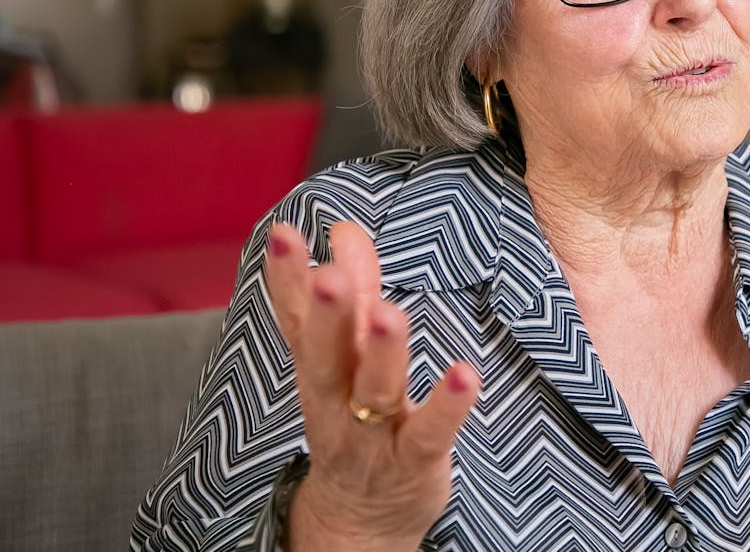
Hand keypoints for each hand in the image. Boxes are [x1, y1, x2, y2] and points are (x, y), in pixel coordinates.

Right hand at [264, 221, 479, 550]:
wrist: (360, 520)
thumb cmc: (355, 421)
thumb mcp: (348, 357)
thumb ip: (353, 292)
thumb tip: (346, 228)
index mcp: (320, 370)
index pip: (298, 321)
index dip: (287, 280)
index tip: (284, 235)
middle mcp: (337, 402)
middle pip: (325, 357)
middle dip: (327, 314)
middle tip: (327, 273)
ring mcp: (372, 435)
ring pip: (373, 393)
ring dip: (381, 353)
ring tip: (391, 313)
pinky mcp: (413, 461)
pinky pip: (428, 433)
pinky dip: (447, 405)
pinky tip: (465, 373)